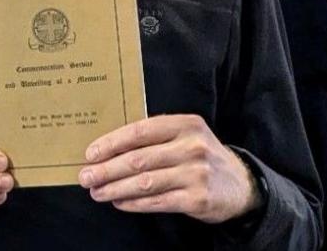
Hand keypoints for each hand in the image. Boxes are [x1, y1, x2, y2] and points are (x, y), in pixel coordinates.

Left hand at [77, 114, 260, 223]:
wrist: (240, 185)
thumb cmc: (201, 157)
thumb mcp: (186, 137)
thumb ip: (155, 138)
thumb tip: (109, 150)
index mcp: (186, 124)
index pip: (140, 131)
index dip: (112, 143)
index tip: (90, 154)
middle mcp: (192, 146)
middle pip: (139, 158)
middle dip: (107, 169)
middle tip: (86, 176)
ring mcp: (196, 173)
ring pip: (145, 182)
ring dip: (115, 188)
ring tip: (97, 192)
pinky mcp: (198, 198)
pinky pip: (157, 201)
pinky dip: (134, 203)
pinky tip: (119, 202)